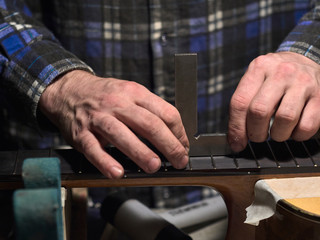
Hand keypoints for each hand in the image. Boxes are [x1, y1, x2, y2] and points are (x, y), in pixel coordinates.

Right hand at [39, 70, 188, 177]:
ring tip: (154, 166)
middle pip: (149, 124)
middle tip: (179, 160)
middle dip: (169, 145)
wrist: (69, 90)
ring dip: (141, 153)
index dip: (179, 133)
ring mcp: (98, 118)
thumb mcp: (130, 92)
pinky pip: (94, 149)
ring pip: (122, 135)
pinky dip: (106, 162)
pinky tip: (118, 173)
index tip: (184, 146)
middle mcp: (118, 103)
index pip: (165, 112)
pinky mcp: (81, 133)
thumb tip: (173, 135)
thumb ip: (150, 110)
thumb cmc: (105, 95)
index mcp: (135, 93)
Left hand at [228, 52, 319, 151]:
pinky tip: (294, 130)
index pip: (240, 102)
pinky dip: (298, 135)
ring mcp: (303, 82)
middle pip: (259, 111)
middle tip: (257, 137)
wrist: (306, 60)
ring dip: (278, 135)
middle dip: (255, 133)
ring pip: (285, 118)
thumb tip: (235, 139)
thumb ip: (244, 105)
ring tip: (277, 133)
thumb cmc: (275, 77)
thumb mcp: (256, 80)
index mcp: (259, 68)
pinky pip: (307, 125)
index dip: (236, 128)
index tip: (236, 143)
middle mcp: (281, 72)